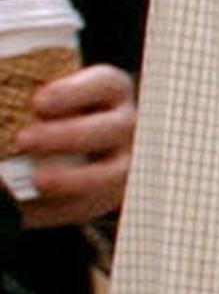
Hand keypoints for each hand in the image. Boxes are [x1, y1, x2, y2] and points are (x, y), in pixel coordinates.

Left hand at [12, 63, 132, 228]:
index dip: (75, 92)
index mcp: (109, 91)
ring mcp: (122, 163)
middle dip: (70, 135)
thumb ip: (18, 102)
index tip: (38, 102)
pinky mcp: (104, 197)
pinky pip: (91, 206)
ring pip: (113, 173)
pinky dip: (59, 209)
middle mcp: (124, 126)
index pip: (105, 84)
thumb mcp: (37, 102)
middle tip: (23, 140)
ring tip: (36, 181)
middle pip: (114, 128)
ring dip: (74, 178)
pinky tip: (28, 206)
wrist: (52, 150)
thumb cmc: (40, 113)